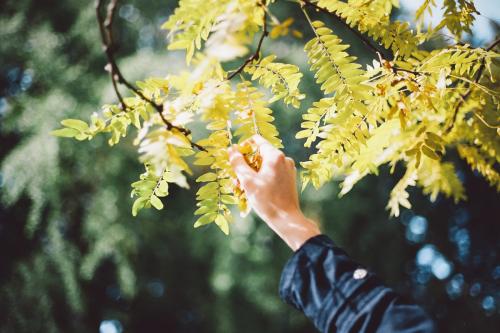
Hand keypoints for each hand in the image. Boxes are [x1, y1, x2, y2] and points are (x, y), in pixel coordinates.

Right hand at [228, 135, 320, 250]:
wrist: (286, 219)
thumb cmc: (266, 200)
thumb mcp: (247, 181)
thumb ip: (238, 163)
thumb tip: (231, 149)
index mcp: (275, 156)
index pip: (256, 140)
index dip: (243, 147)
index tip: (235, 159)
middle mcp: (284, 159)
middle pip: (259, 154)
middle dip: (246, 165)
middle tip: (236, 178)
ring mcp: (288, 169)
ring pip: (264, 165)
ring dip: (251, 174)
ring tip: (242, 188)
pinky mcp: (289, 179)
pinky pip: (271, 173)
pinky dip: (261, 178)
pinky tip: (253, 191)